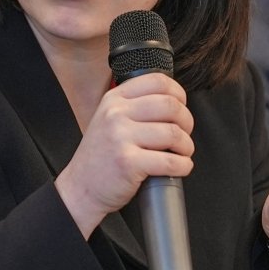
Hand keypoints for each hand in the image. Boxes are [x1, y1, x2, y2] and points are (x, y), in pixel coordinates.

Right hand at [56, 73, 194, 238]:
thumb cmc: (101, 157)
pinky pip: (170, 161)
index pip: (157, 81)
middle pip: (170, 105)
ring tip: (182, 154)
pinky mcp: (128, 162)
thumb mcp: (108, 119)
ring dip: (186, 146)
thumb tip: (174, 103)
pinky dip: (183, 166)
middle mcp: (115, 114)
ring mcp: (120, 137)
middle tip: (183, 135)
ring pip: (173, 133)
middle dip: (187, 122)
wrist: (81, 188)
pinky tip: (180, 167)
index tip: (182, 108)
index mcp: (114, 99)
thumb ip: (134, 106)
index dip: (179, 94)